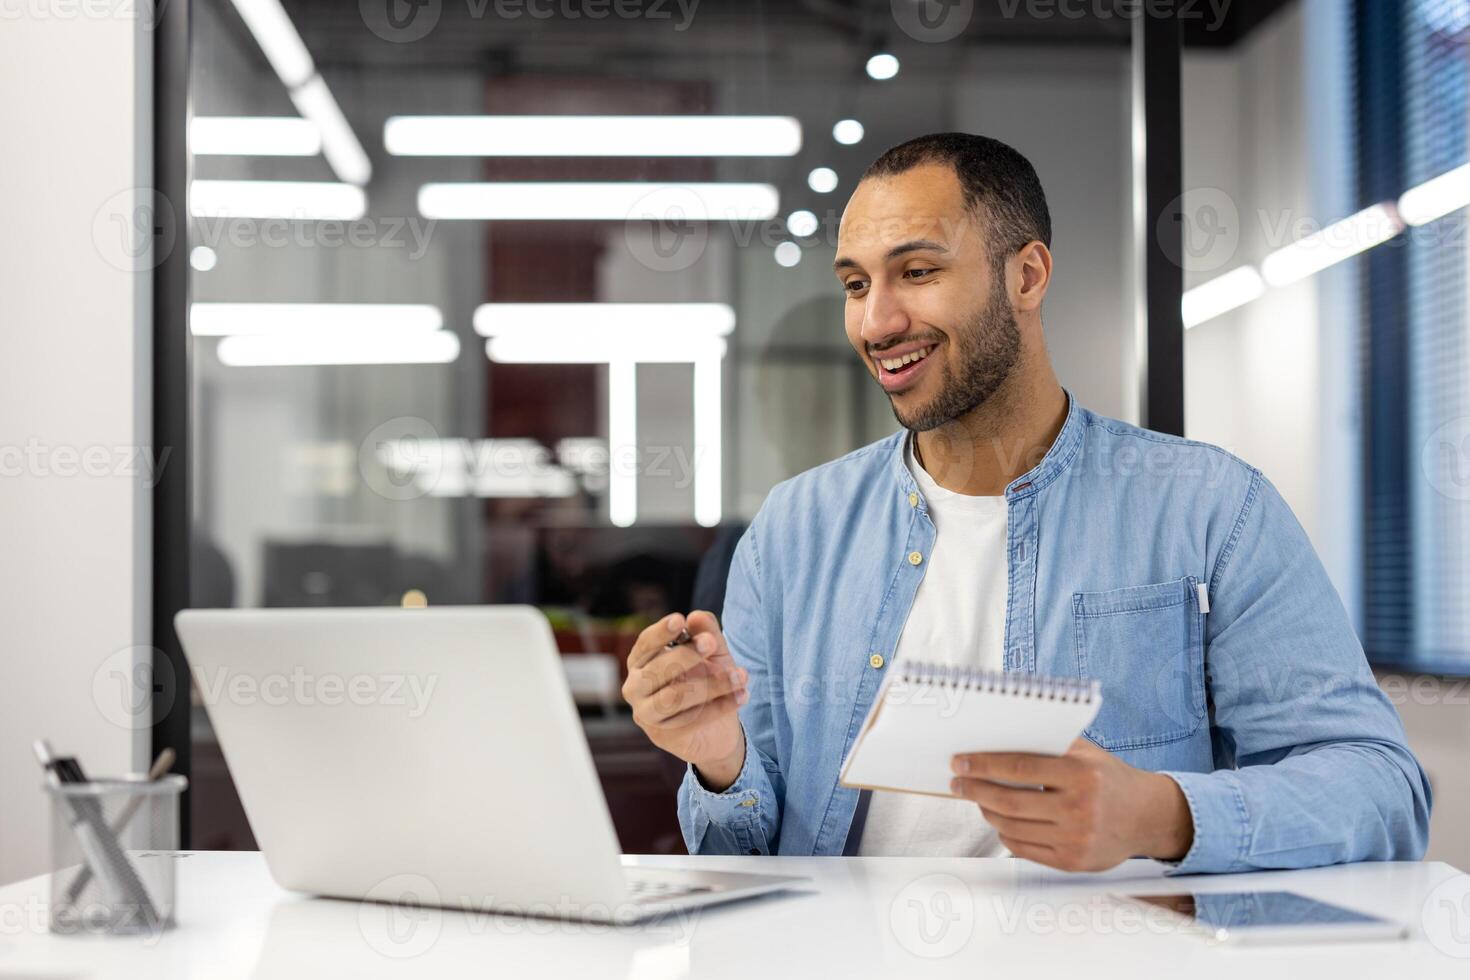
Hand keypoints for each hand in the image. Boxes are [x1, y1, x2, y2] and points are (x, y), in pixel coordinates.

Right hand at [622, 611, 747, 790]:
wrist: (716, 730)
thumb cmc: (706, 681)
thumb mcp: (713, 655)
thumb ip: (706, 634)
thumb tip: (697, 616)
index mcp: (641, 662)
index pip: (645, 644)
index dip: (661, 632)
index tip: (680, 619)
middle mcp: (635, 688)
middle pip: (655, 670)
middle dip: (685, 655)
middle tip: (711, 643)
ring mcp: (647, 714)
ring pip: (673, 697)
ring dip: (711, 684)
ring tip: (740, 675)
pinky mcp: (663, 736)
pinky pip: (692, 719)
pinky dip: (720, 706)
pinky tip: (742, 695)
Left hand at [949, 738, 1193, 871]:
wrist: (1146, 816)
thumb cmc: (1108, 778)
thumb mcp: (1085, 752)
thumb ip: (1047, 745)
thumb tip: (996, 739)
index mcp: (1081, 774)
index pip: (1019, 768)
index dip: (983, 765)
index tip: (960, 762)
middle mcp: (1079, 808)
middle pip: (1009, 801)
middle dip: (975, 790)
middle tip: (958, 783)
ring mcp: (1075, 839)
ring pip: (1012, 827)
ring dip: (986, 812)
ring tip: (978, 799)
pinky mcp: (1072, 862)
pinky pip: (1024, 849)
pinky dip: (1005, 834)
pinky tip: (1000, 821)